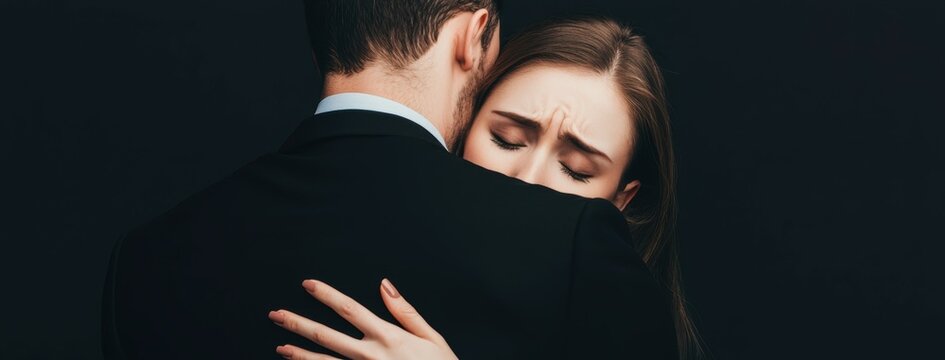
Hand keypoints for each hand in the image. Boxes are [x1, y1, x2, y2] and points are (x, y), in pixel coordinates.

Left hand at [268, 279, 456, 359]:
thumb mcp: (430, 337)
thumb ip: (405, 311)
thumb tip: (385, 285)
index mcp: (387, 337)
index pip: (350, 309)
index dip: (327, 295)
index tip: (308, 285)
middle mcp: (371, 355)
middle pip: (326, 336)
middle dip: (299, 324)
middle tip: (276, 315)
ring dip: (299, 354)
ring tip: (280, 346)